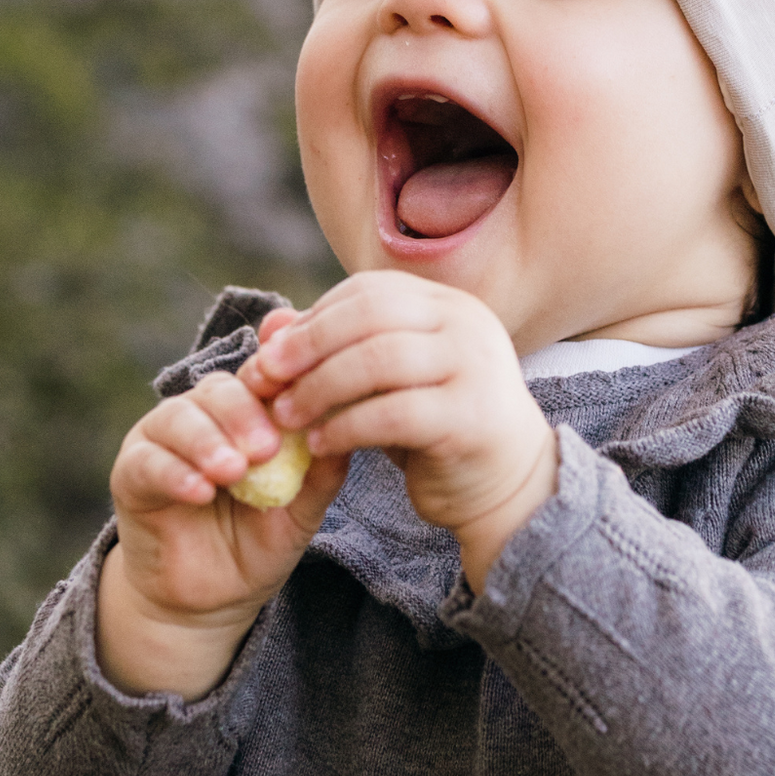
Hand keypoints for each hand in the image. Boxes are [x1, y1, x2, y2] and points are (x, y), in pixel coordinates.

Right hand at [98, 307, 348, 697]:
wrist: (211, 599)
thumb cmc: (260, 542)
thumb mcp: (301, 508)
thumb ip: (323, 469)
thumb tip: (351, 424)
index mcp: (248, 411)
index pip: (262, 374)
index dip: (277, 370)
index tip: (300, 379)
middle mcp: (204, 413)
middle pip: (220, 388)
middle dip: (244, 412)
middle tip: (267, 447)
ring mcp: (163, 438)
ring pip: (178, 416)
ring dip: (208, 440)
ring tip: (233, 472)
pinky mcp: (131, 472)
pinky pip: (148, 461)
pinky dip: (175, 472)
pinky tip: (200, 492)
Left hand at [247, 272, 558, 590]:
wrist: (509, 485)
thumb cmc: (437, 425)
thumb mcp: (385, 381)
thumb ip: (335, 349)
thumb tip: (269, 325)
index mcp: (447, 303)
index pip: (369, 290)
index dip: (313, 318)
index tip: (270, 354)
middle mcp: (467, 323)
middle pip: (371, 314)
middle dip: (309, 345)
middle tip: (265, 379)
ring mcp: (476, 367)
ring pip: (379, 360)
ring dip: (320, 387)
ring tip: (285, 417)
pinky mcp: (471, 418)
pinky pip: (394, 413)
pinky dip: (347, 427)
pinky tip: (320, 444)